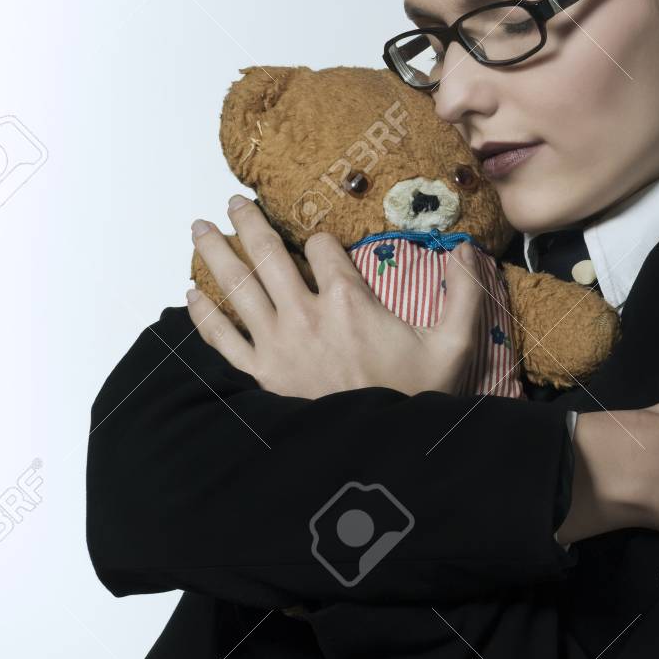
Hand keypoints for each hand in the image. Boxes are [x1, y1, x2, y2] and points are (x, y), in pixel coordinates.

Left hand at [186, 196, 485, 398]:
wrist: (378, 455)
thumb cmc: (415, 399)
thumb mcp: (454, 346)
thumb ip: (463, 293)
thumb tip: (468, 248)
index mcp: (349, 300)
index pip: (322, 248)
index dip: (321, 240)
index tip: (320, 244)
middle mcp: (305, 315)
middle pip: (267, 255)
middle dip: (250, 223)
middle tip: (235, 202)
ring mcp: (276, 345)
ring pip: (236, 287)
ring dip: (215, 253)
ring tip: (200, 228)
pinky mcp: (259, 376)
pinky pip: (221, 339)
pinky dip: (203, 315)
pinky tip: (190, 295)